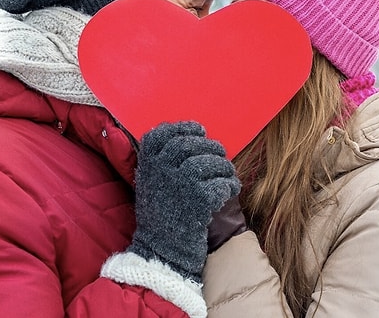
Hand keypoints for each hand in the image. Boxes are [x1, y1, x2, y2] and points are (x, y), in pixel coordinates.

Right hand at [128, 121, 239, 281]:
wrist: (162, 252)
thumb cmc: (160, 218)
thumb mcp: (150, 186)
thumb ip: (162, 164)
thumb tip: (190, 141)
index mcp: (147, 164)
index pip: (162, 133)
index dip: (183, 127)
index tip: (199, 130)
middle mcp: (162, 169)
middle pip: (191, 144)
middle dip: (210, 146)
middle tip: (220, 153)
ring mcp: (181, 183)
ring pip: (211, 162)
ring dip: (224, 166)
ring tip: (228, 174)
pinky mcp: (200, 199)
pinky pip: (222, 184)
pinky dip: (230, 185)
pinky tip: (231, 190)